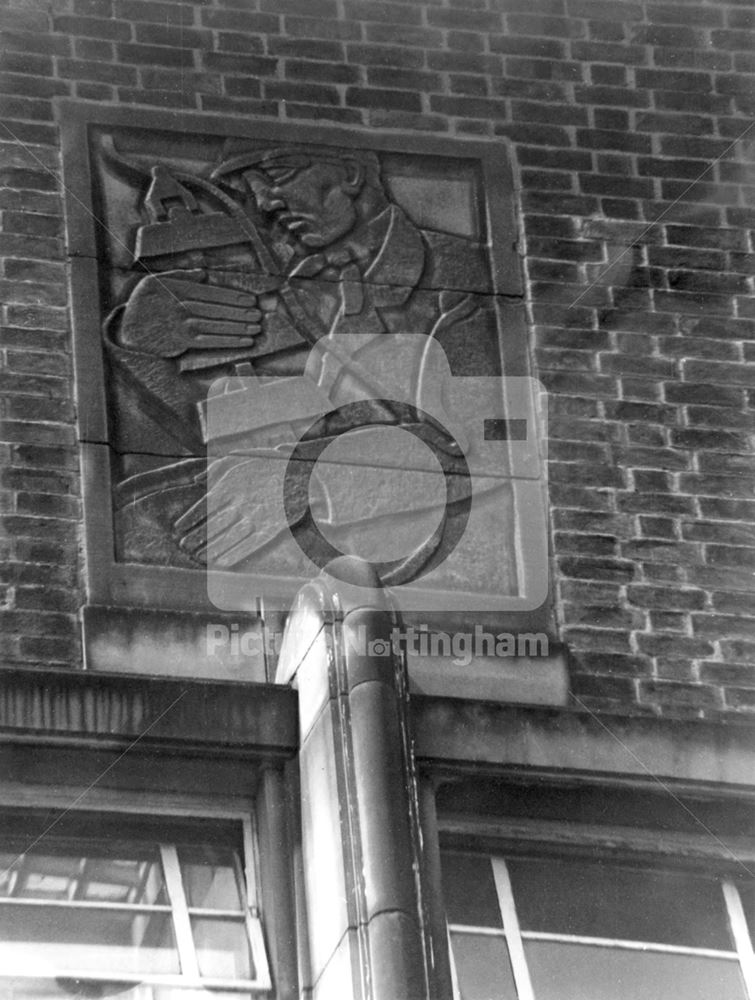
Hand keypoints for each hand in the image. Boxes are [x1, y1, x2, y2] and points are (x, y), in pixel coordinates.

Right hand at [117, 269, 262, 357]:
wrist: (128, 331)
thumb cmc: (144, 305)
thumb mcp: (155, 282)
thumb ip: (180, 275)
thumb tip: (203, 272)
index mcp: (176, 288)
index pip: (211, 292)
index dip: (233, 297)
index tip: (250, 300)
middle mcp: (180, 306)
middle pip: (217, 309)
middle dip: (240, 312)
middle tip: (258, 314)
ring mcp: (182, 325)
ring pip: (217, 325)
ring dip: (239, 327)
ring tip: (256, 327)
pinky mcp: (183, 342)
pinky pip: (211, 341)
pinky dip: (230, 341)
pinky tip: (244, 341)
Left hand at [174, 454, 313, 567]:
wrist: (299, 471)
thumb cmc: (267, 464)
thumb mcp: (240, 459)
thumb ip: (216, 468)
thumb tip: (196, 480)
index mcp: (232, 487)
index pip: (204, 506)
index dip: (190, 518)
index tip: (178, 528)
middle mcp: (241, 503)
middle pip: (213, 524)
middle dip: (196, 536)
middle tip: (183, 546)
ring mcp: (256, 517)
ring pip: (228, 537)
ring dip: (212, 548)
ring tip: (198, 557)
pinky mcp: (271, 528)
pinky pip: (250, 545)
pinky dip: (235, 555)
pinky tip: (222, 562)